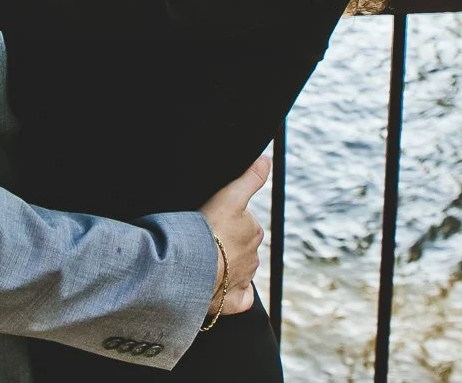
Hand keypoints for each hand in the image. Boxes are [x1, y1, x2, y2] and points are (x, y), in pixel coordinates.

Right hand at [198, 155, 270, 319]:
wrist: (194, 267)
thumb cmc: (208, 229)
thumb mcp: (229, 195)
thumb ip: (250, 177)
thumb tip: (267, 159)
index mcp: (253, 232)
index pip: (245, 224)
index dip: (228, 221)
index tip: (212, 221)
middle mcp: (253, 257)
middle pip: (242, 247)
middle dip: (228, 245)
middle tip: (205, 240)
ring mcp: (243, 280)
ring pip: (239, 271)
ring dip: (226, 267)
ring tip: (204, 262)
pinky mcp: (233, 302)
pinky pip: (239, 298)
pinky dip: (233, 295)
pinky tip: (220, 290)